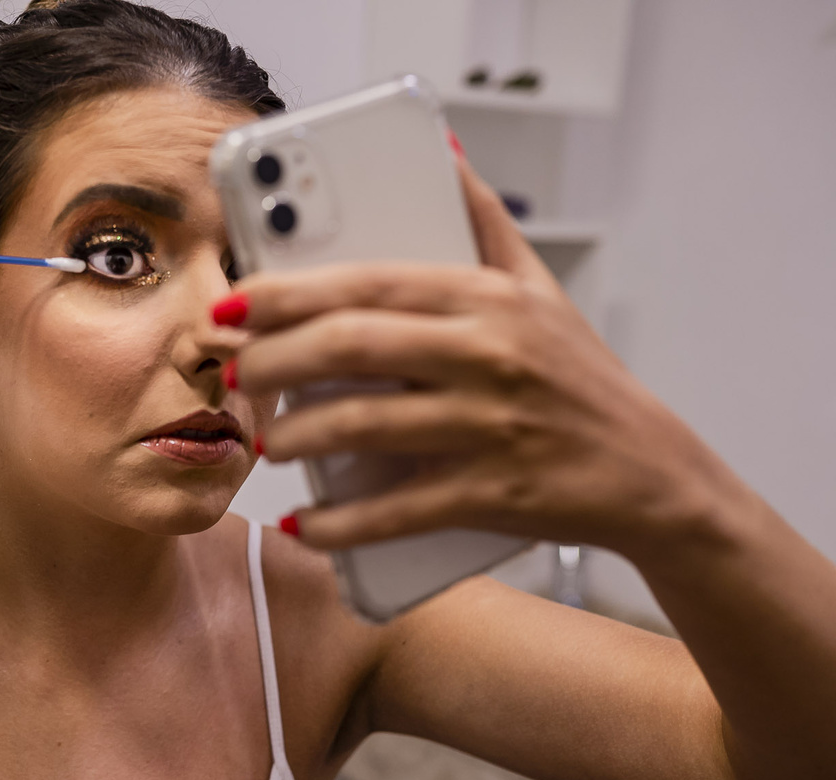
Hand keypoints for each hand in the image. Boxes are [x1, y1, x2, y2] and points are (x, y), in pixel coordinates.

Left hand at [224, 157, 728, 558]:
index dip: (288, 291)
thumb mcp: (540, 288)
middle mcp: (488, 354)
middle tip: (236, 373)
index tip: (233, 300)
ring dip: (296, 437)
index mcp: (487, 299)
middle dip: (273, 360)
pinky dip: (342, 522)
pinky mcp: (492, 494)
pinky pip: (398, 509)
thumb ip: (484, 219)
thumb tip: (440, 150)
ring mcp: (489, 427)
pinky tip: (305, 522)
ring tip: (264, 441)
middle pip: (351, 347)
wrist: (653, 473)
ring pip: (363, 426)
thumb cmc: (580, 378)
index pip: (368, 282)